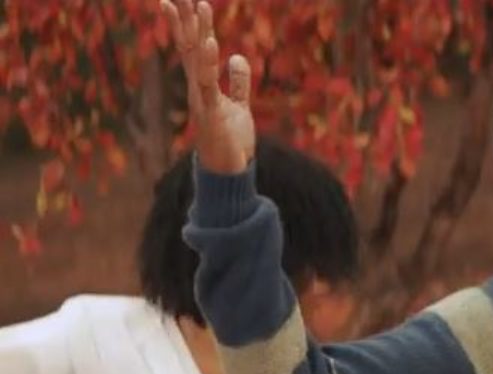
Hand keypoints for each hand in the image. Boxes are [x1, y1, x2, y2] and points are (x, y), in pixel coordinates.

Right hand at [161, 0, 254, 173]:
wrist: (228, 172)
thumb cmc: (231, 140)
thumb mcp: (239, 106)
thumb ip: (238, 82)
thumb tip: (236, 56)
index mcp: (204, 84)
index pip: (194, 47)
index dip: (188, 23)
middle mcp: (198, 87)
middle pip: (190, 46)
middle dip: (186, 18)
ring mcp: (202, 99)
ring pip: (198, 60)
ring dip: (199, 33)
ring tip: (201, 5)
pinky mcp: (212, 113)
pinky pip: (209, 84)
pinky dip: (210, 63)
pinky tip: (212, 43)